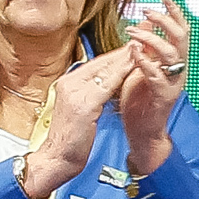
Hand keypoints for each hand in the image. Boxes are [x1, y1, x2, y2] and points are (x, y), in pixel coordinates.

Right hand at [17, 44, 139, 198]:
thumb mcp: (79, 111)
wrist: (56, 158)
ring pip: (104, 71)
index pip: (95, 65)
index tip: (131, 47)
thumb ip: (88, 95)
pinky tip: (133, 66)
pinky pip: (105, 86)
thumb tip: (105, 85)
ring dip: (124, 58)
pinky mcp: (83, 105)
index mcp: (67, 84)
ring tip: (141, 47)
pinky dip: (120, 74)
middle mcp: (69, 84)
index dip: (114, 56)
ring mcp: (74, 93)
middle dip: (122, 52)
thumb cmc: (70, 140)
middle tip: (142, 39)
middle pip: (100, 64)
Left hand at [114, 0, 189, 170]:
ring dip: (151, 39)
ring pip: (170, 54)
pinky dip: (145, 63)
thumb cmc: (139, 99)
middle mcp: (177, 70)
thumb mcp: (140, 67)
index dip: (175, 13)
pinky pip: (157, 76)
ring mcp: (173, 83)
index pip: (181, 32)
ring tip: (132, 33)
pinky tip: (134, 54)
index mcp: (173, 61)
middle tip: (147, 11)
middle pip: (181, 38)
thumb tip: (144, 22)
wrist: (142, 131)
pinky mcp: (163, 97)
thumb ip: (145, 47)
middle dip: (165, 21)